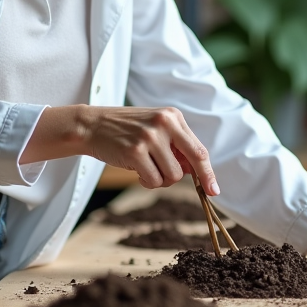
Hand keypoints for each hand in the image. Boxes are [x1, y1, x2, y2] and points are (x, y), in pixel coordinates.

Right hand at [24, 105, 218, 194]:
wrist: (92, 125)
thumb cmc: (127, 130)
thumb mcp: (155, 129)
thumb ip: (176, 146)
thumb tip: (197, 172)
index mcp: (173, 116)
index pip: (199, 148)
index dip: (208, 172)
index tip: (214, 190)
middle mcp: (165, 123)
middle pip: (193, 161)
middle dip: (195, 179)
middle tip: (197, 189)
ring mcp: (150, 137)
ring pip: (173, 175)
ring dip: (161, 179)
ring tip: (147, 168)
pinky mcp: (135, 151)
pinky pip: (154, 180)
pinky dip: (148, 181)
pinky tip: (138, 172)